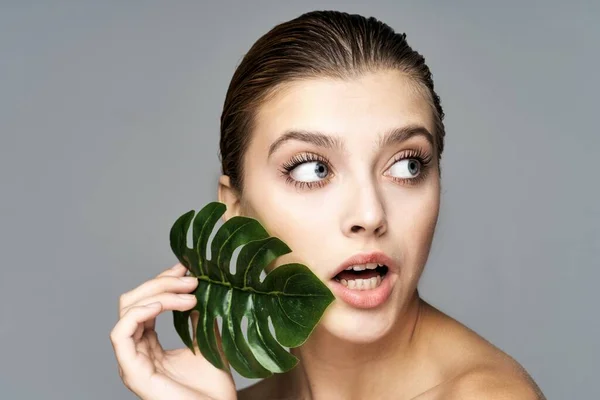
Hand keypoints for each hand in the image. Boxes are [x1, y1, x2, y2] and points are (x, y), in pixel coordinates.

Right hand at [110, 263, 236, 399]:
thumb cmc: (212, 386)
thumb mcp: (206, 339)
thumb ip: (197, 316)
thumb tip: (197, 288)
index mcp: (149, 344)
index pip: (146, 302)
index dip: (163, 280)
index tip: (186, 268)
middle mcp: (137, 351)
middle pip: (134, 301)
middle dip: (161, 283)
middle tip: (191, 279)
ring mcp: (132, 361)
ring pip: (128, 311)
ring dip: (158, 294)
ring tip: (189, 294)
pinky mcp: (131, 372)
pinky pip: (120, 334)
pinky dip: (139, 313)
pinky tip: (162, 305)